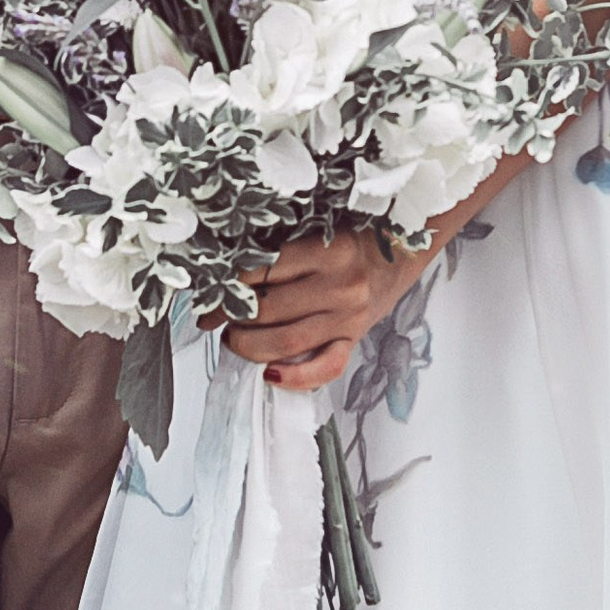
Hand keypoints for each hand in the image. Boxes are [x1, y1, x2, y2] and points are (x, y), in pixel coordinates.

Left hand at [216, 225, 431, 393]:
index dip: (228, 286)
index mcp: (327, 250)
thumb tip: (227, 274)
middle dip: (232, 318)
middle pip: (269, 309)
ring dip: (249, 346)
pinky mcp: (354, 340)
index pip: (263, 271)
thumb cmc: (351, 239)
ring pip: (287, 341)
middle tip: (215, 319)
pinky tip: (269, 374)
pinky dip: (295, 377)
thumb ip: (281, 250)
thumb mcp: (317, 232)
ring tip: (233, 340)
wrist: (400, 252)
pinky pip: (325, 368)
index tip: (209, 295)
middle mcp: (340, 285)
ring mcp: (349, 317)